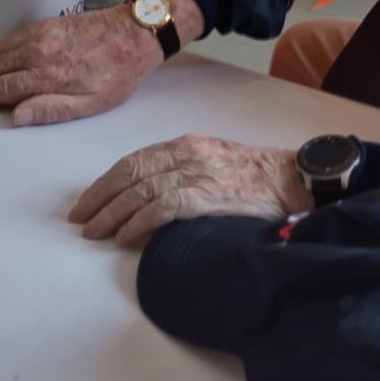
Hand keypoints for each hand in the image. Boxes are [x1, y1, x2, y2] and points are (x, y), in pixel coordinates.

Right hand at [0, 4, 159, 125]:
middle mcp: (39, 51)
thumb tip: (13, 117)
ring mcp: (40, 34)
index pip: (1, 87)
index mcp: (48, 74)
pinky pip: (10, 39)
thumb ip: (52, 110)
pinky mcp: (46, 23)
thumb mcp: (93, 103)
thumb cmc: (118, 74)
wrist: (136, 31)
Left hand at [69, 134, 309, 245]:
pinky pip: (162, 207)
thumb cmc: (263, 178)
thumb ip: (189, 175)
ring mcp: (196, 173)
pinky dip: (138, 222)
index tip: (89, 200)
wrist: (299, 179)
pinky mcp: (207, 195)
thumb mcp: (219, 165)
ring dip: (112, 213)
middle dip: (100, 196)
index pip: (136, 160)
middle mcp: (187, 153)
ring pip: (140, 190)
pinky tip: (124, 236)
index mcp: (188, 144)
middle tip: (80, 218)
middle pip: (130, 172)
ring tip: (94, 232)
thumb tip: (156, 202)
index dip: (108, 181)